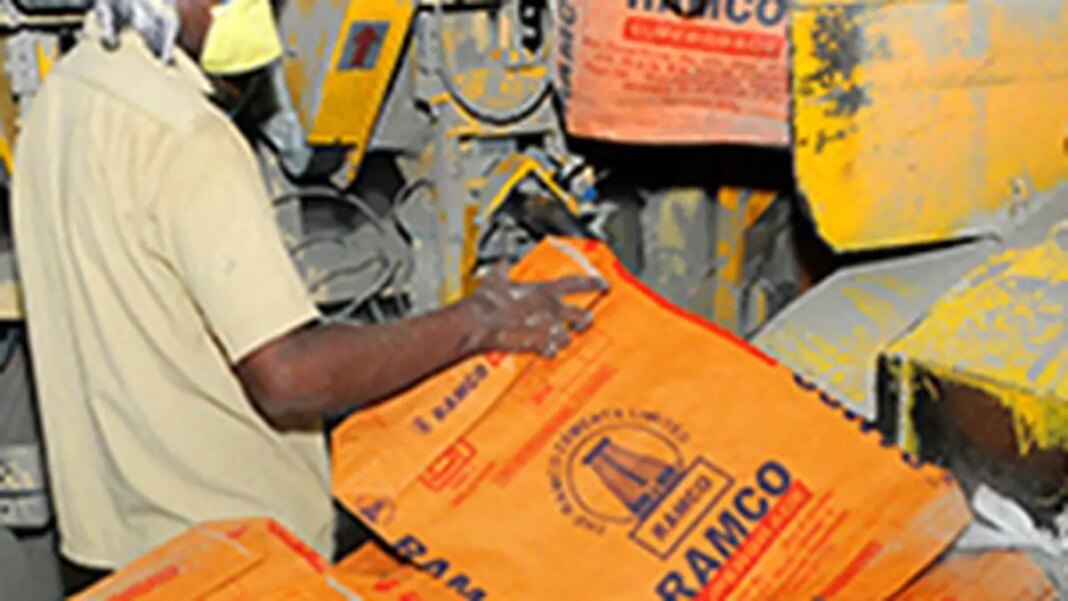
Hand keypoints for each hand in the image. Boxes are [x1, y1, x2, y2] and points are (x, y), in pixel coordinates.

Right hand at [466, 263, 607, 357]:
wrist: (482, 321)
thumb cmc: (489, 300)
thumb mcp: (496, 279)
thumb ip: (503, 271)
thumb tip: (502, 264)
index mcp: (544, 290)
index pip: (577, 283)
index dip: (593, 283)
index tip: (603, 284)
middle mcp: (551, 309)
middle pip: (582, 316)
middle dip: (585, 321)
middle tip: (585, 322)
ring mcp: (547, 329)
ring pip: (567, 338)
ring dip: (563, 339)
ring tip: (557, 340)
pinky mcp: (539, 344)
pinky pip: (551, 351)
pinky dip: (549, 351)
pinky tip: (544, 351)